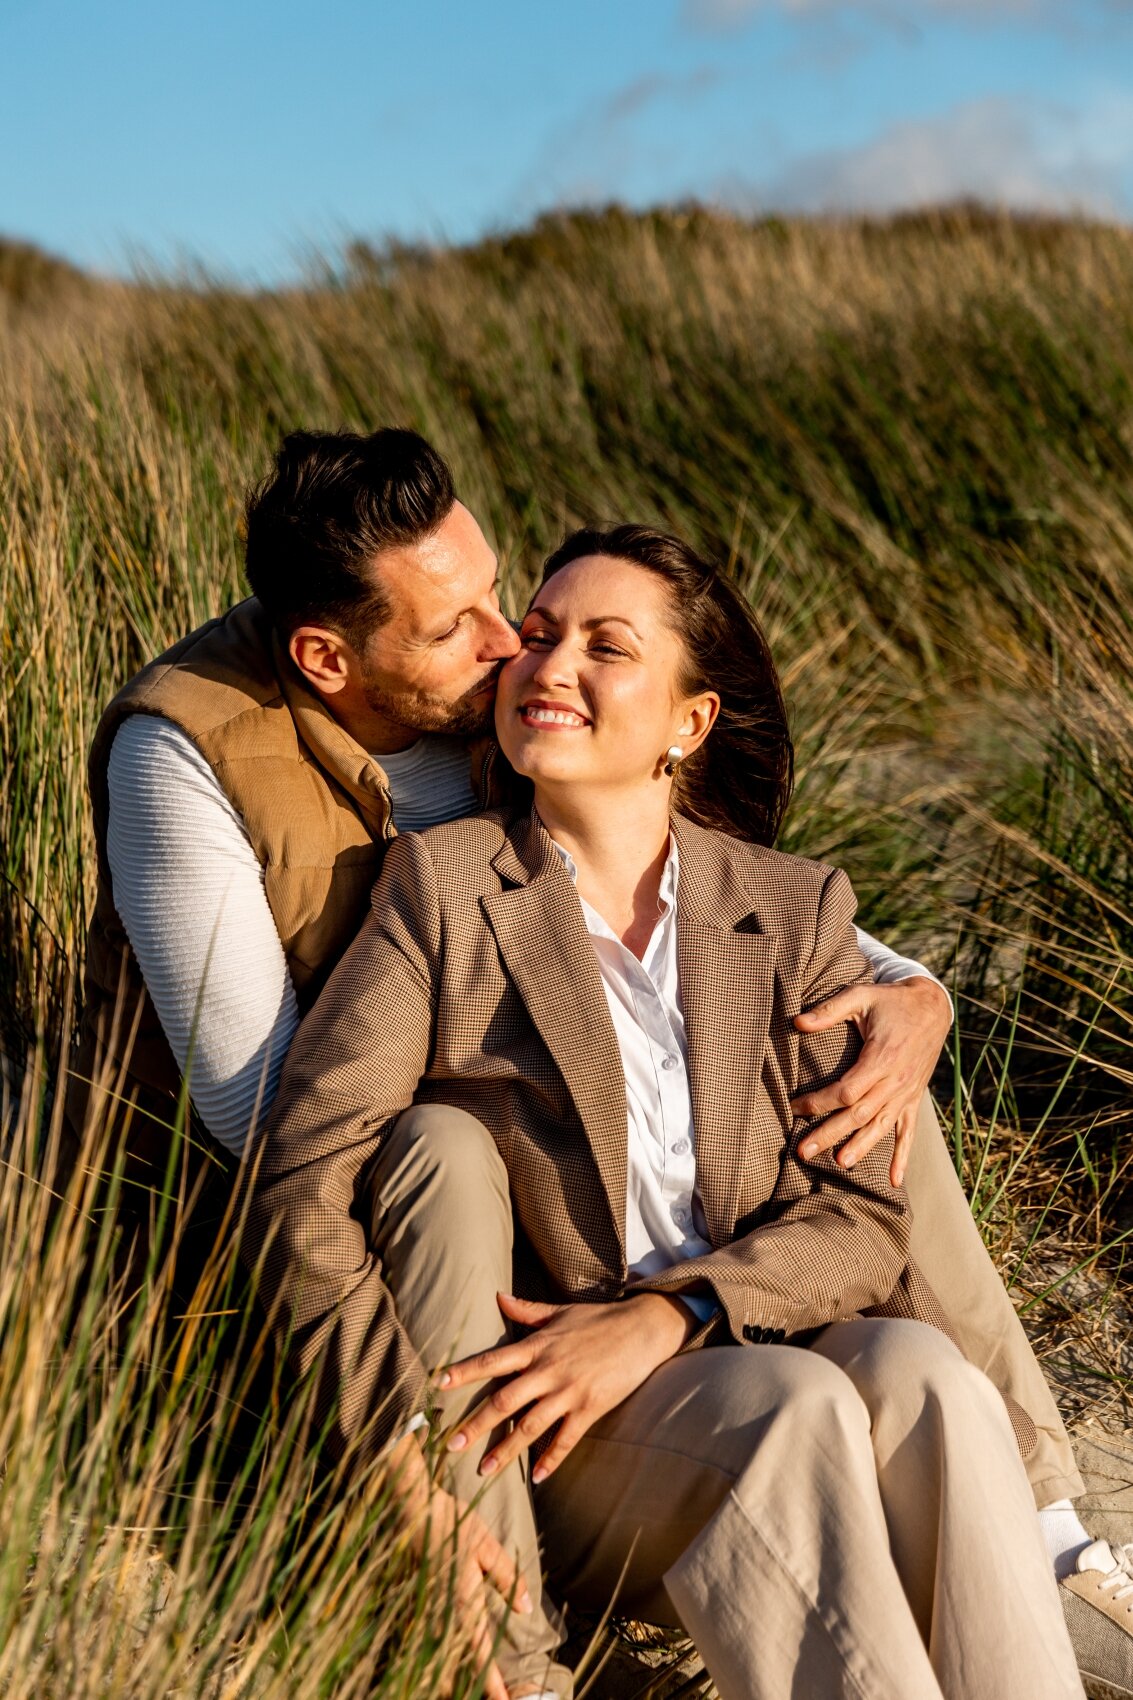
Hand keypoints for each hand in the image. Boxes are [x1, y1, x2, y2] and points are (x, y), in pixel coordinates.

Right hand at [386, 1432, 531, 1699]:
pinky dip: (439, 1657)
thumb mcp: (487, 1545)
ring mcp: (426, 1608)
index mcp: (463, 1601)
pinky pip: (428, 1639)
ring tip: (466, 1690)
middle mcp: (442, 1612)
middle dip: (471, 1687)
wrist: (409, 1506)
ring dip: (454, 1676)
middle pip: (456, 1664)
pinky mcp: (417, 1600)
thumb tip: (526, 1610)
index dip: (492, 1683)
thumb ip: (507, 1579)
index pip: (480, 1653)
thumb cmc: (450, 1521)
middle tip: (494, 1699)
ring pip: (440, 1656)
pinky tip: (445, 1664)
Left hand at [442, 1291, 692, 1484]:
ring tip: (483, 1471)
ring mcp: (570, 1391)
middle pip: (505, 1400)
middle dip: (476, 1424)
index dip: (465, 1371)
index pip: (493, 1360)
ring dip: (505, 1451)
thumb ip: (527, 1309)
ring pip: (530, 1426)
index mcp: (537, 1345)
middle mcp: (549, 1370)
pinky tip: (536, 1478)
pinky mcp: (591, 1408)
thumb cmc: (599, 1318)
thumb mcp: (560, 1310)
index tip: (439, 1384)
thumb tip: (497, 1297)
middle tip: (450, 1445)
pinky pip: (566, 1439)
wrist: (642, 1328)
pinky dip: (551, 1459)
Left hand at [791, 977, 951, 1187]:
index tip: (794, 1107)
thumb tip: (796, 1022)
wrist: (932, 1007)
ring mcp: (906, 1094)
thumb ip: (829, 1010)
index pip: (846, 1091)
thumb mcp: (860, 996)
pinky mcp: (913, 1099)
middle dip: (829, 1134)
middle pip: (859, 1115)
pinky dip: (902, 1157)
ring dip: (859, 1148)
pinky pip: (908, 1132)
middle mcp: (895, 1082)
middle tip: (803, 1151)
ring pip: (880, 1127)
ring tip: (839, 1164)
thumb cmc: (891, 1002)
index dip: (819, 1102)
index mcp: (881, 1058)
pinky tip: (894, 1180)